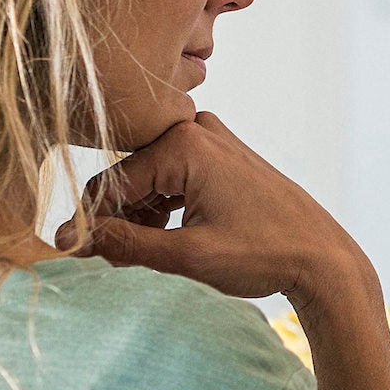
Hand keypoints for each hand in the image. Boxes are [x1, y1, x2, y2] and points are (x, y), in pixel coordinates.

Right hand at [69, 114, 373, 308]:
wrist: (324, 259)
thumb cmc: (263, 254)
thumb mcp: (187, 254)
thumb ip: (126, 244)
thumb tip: (75, 239)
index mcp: (184, 144)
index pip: (112, 183)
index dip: (87, 221)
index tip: (65, 251)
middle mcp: (197, 129)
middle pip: (130, 176)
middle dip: (117, 218)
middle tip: (112, 259)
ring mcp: (213, 139)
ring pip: (152, 178)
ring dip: (141, 215)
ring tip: (144, 253)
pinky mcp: (224, 155)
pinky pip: (175, 177)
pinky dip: (164, 207)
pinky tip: (168, 236)